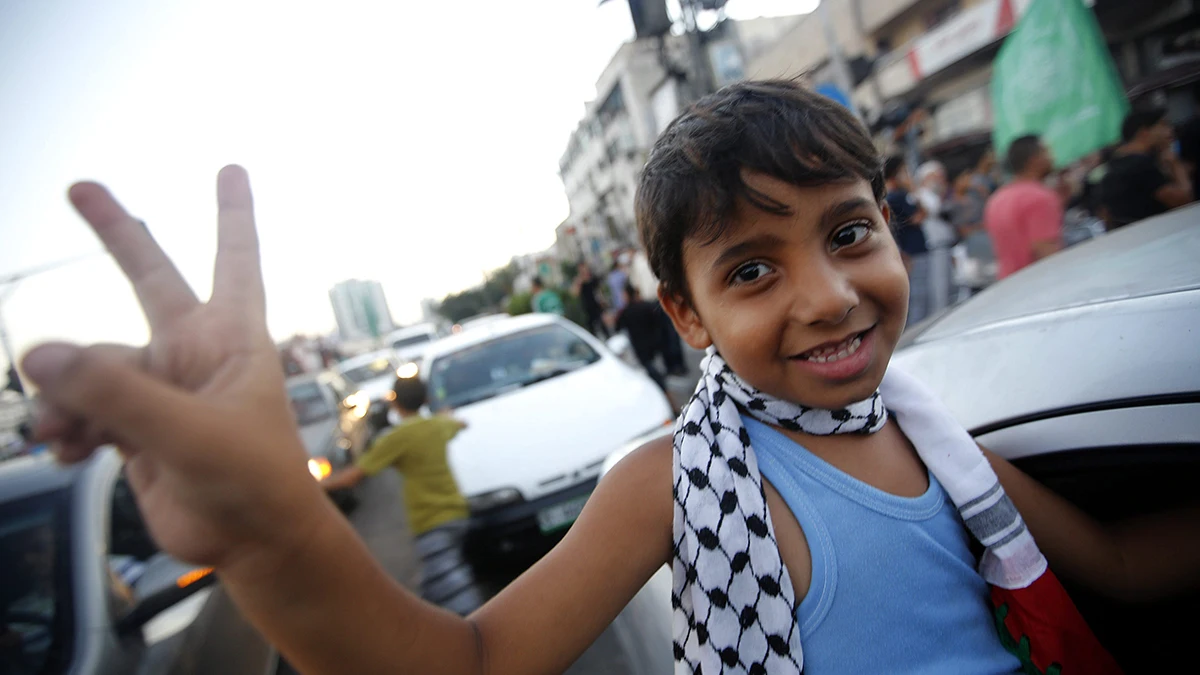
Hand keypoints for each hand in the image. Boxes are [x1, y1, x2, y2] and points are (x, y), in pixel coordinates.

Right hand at [23, 166, 325, 569]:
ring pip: (93, 367)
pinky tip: (65, 450)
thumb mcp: (188, 432)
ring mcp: (163, 388)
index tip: (232, 169)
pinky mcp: (137, 426)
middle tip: (78, 186)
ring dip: (68, 397)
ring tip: (63, 432)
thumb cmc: (252, 480)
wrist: (251, 541)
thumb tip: (41, 353)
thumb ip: (115, 393)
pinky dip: (67, 426)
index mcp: (231, 338)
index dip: (232, 213)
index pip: (235, 259)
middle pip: (149, 278)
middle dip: (116, 234)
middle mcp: (195, 352)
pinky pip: (83, 408)